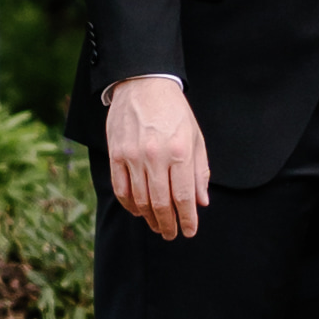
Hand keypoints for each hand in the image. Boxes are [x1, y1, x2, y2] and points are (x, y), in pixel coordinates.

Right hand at [104, 73, 211, 241]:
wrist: (144, 84)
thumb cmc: (174, 112)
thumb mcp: (196, 137)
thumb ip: (199, 171)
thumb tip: (202, 202)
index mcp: (180, 151)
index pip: (183, 197)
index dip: (187, 219)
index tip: (190, 231)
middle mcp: (156, 156)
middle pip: (161, 203)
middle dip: (168, 224)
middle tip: (171, 234)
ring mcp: (133, 156)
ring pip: (140, 200)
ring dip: (149, 218)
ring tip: (157, 225)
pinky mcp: (116, 154)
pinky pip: (121, 189)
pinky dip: (129, 205)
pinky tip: (138, 211)